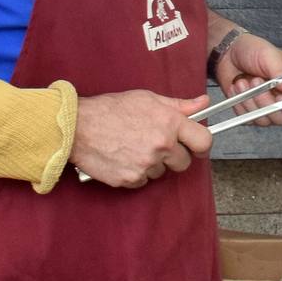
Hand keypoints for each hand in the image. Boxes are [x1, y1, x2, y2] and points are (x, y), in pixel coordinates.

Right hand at [70, 90, 211, 187]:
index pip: (204, 141)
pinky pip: (142, 181)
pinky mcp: (130, 179)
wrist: (77, 127)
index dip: (202, 145)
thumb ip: (179, 105)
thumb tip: (203, 103)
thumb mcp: (148, 99)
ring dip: (152, 164)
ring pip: (161, 172)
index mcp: (170, 123)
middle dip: (174, 156)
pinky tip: (123, 158)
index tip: (197, 147)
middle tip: (157, 146)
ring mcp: (146, 165)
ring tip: (134, 148)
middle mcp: (161, 146)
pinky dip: (135, 173)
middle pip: (184, 162)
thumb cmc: (111, 109)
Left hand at [213, 34, 281, 126]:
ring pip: (265, 119)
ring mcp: (267, 106)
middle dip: (267, 102)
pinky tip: (238, 88)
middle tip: (257, 81)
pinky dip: (240, 104)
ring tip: (245, 81)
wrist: (228, 52)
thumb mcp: (269, 56)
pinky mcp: (251, 111)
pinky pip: (248, 118)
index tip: (281, 100)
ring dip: (251, 101)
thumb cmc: (252, 49)